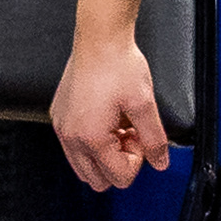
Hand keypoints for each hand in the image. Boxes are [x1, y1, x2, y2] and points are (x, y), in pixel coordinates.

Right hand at [51, 32, 167, 190]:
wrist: (99, 41)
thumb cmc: (120, 66)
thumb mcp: (145, 104)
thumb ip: (154, 139)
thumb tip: (161, 162)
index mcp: (90, 138)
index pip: (117, 176)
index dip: (138, 161)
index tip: (142, 137)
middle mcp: (70, 137)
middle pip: (96, 179)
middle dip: (120, 162)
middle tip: (132, 135)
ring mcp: (62, 128)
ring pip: (83, 165)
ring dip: (106, 154)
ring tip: (121, 127)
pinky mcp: (60, 117)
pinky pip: (75, 146)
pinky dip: (94, 142)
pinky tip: (109, 120)